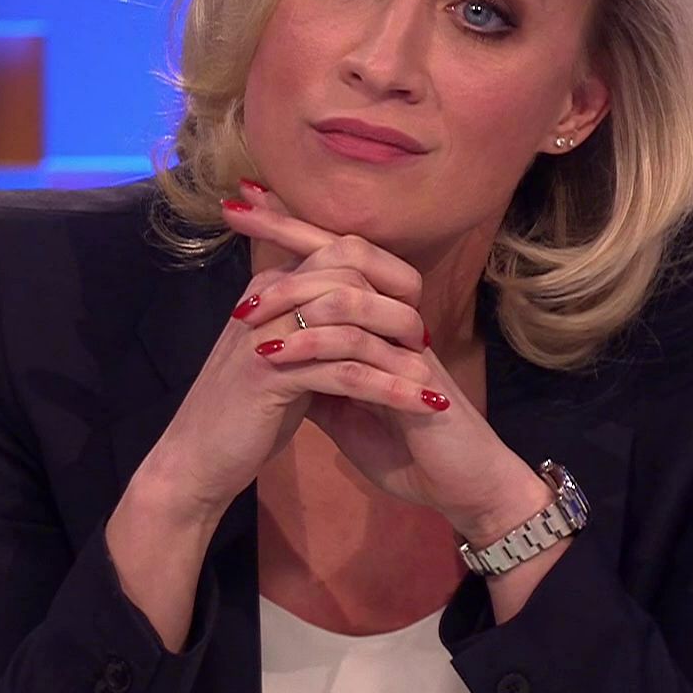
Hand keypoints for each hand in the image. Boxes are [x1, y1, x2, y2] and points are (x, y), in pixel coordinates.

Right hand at [129, 194, 448, 528]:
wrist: (196, 461)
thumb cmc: (245, 413)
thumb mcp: (283, 359)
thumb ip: (315, 328)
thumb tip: (367, 310)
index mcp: (271, 287)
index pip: (342, 253)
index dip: (388, 275)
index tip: (417, 306)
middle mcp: (267, 298)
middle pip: (351, 276)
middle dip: (398, 307)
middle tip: (428, 340)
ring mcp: (265, 333)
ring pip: (351, 325)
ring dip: (399, 352)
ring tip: (434, 381)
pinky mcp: (270, 374)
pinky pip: (345, 372)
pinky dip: (389, 389)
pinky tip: (418, 405)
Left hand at [225, 184, 548, 545]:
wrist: (458, 487)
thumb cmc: (406, 446)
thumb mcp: (345, 407)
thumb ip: (315, 374)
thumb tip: (273, 352)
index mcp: (375, 319)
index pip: (331, 259)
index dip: (290, 229)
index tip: (241, 205)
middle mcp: (391, 318)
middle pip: (340, 251)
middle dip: (284, 228)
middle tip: (234, 208)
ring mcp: (404, 343)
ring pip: (345, 293)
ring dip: (287, 297)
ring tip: (242, 313)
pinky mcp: (410, 376)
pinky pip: (356, 348)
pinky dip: (308, 350)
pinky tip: (269, 357)